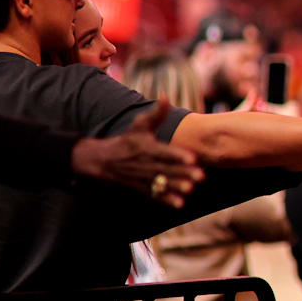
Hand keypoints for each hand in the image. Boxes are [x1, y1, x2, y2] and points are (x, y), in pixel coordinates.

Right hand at [71, 100, 204, 207]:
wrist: (101, 160)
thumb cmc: (126, 140)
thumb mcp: (139, 125)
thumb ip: (156, 114)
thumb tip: (166, 96)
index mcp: (146, 147)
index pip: (164, 151)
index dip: (178, 155)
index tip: (193, 158)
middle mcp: (145, 163)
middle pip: (166, 169)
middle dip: (183, 173)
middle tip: (200, 176)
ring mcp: (142, 177)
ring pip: (161, 183)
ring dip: (176, 187)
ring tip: (191, 189)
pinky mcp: (140, 188)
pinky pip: (154, 195)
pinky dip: (166, 200)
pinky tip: (179, 204)